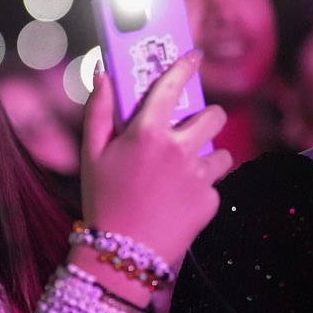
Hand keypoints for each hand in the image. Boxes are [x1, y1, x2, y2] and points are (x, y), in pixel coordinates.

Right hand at [80, 52, 231, 267]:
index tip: (194, 56)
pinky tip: (178, 200)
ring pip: (221, 151)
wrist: (122, 256)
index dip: (185, 66)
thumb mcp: (91, 154)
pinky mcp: (211, 201)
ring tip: (183, 171)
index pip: (173, 86)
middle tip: (190, 128)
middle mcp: (179, 149)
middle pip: (213, 116)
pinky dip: (201, 187)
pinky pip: (214, 184)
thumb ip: (99, 110)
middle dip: (206, 117)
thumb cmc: (102, 201)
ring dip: (207, 155)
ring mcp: (199, 176)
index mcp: (148, 132)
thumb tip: (103, 74)